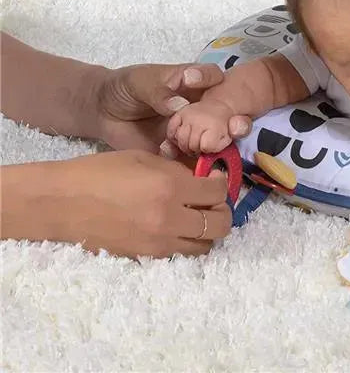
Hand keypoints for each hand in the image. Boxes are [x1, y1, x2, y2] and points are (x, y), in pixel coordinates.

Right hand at [2, 150, 231, 257]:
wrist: (61, 204)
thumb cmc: (100, 172)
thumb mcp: (143, 158)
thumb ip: (176, 169)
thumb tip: (199, 178)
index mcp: (170, 186)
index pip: (217, 192)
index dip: (221, 183)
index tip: (214, 178)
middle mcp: (170, 217)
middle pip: (219, 224)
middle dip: (222, 211)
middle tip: (211, 201)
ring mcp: (158, 242)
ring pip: (204, 246)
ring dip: (207, 231)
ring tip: (195, 216)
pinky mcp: (145, 258)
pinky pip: (180, 254)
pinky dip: (186, 243)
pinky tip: (176, 229)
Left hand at [95, 63, 251, 153]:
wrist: (102, 112)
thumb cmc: (125, 87)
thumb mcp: (140, 81)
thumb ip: (159, 91)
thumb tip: (179, 105)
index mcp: (193, 83)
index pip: (212, 77)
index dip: (210, 80)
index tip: (194, 82)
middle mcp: (198, 106)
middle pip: (224, 111)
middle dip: (233, 117)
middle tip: (234, 125)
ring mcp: (191, 131)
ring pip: (215, 138)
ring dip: (222, 143)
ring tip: (215, 147)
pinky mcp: (179, 154)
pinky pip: (194, 161)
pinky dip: (197, 166)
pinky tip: (192, 167)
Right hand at [167, 98, 235, 155]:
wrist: (222, 105)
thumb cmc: (230, 121)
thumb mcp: (241, 125)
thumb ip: (241, 127)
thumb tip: (235, 127)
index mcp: (216, 121)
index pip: (207, 146)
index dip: (211, 149)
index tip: (215, 146)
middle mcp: (199, 116)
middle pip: (192, 145)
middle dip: (198, 150)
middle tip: (204, 147)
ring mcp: (186, 115)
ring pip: (180, 140)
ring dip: (186, 146)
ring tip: (196, 143)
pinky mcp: (177, 114)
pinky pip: (170, 131)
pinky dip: (175, 137)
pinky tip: (185, 138)